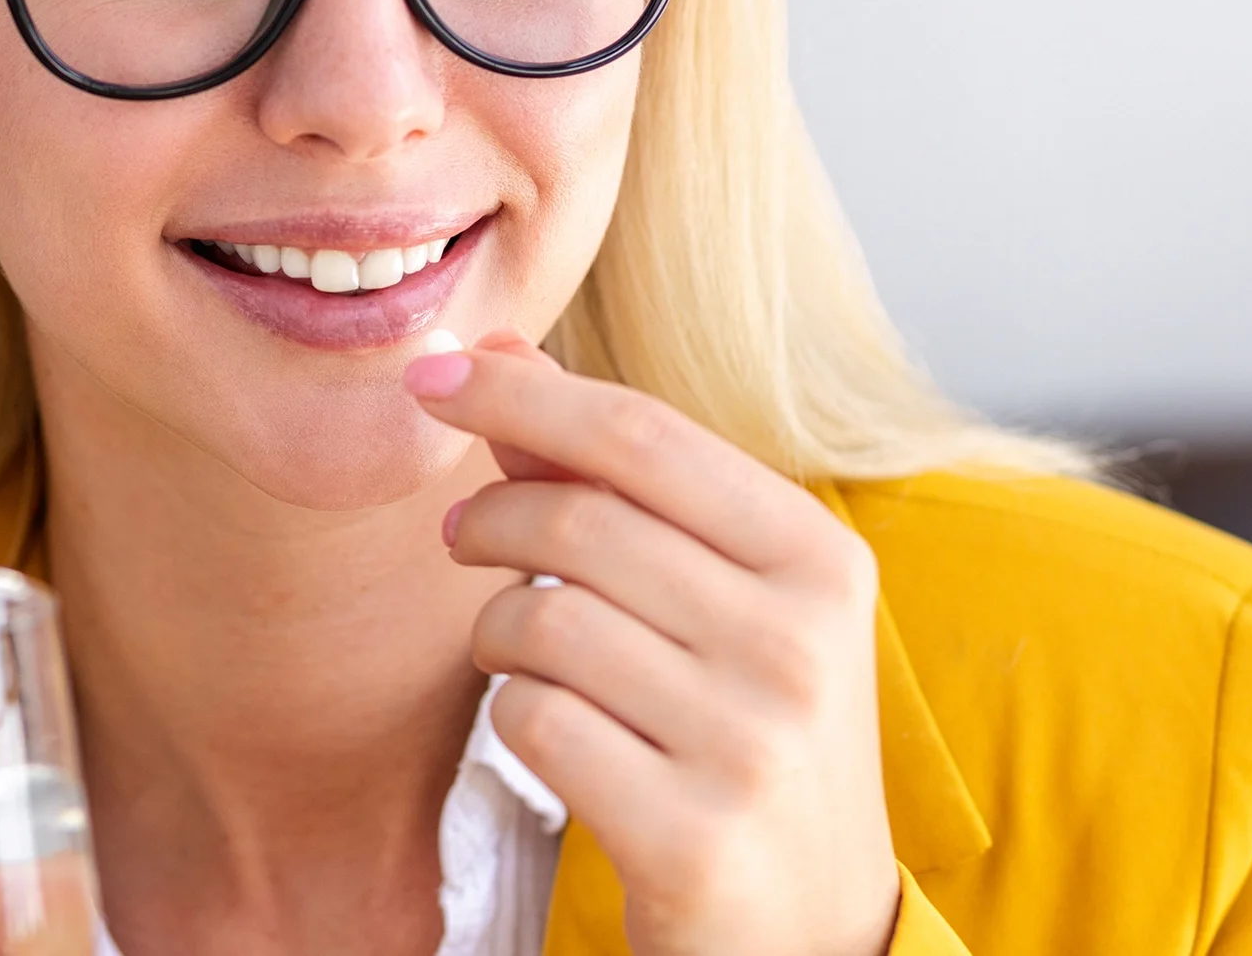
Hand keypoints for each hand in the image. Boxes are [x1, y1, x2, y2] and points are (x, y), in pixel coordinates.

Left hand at [405, 334, 899, 955]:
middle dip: (490, 516)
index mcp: (818, 558)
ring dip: (498, 629)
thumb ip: (620, 480)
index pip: (645, 437)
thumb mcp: (723, 596)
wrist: (813, 926)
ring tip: (517, 649)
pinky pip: (535, 724)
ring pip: (544, 621)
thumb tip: (499, 353)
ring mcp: (751, 742)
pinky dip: (517, 716)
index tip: (433, 376)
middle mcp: (800, 641)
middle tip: (459, 536)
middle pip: (581, 521)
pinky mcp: (691, 836)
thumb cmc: (748, 729)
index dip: (524, 393)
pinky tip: (555, 732)